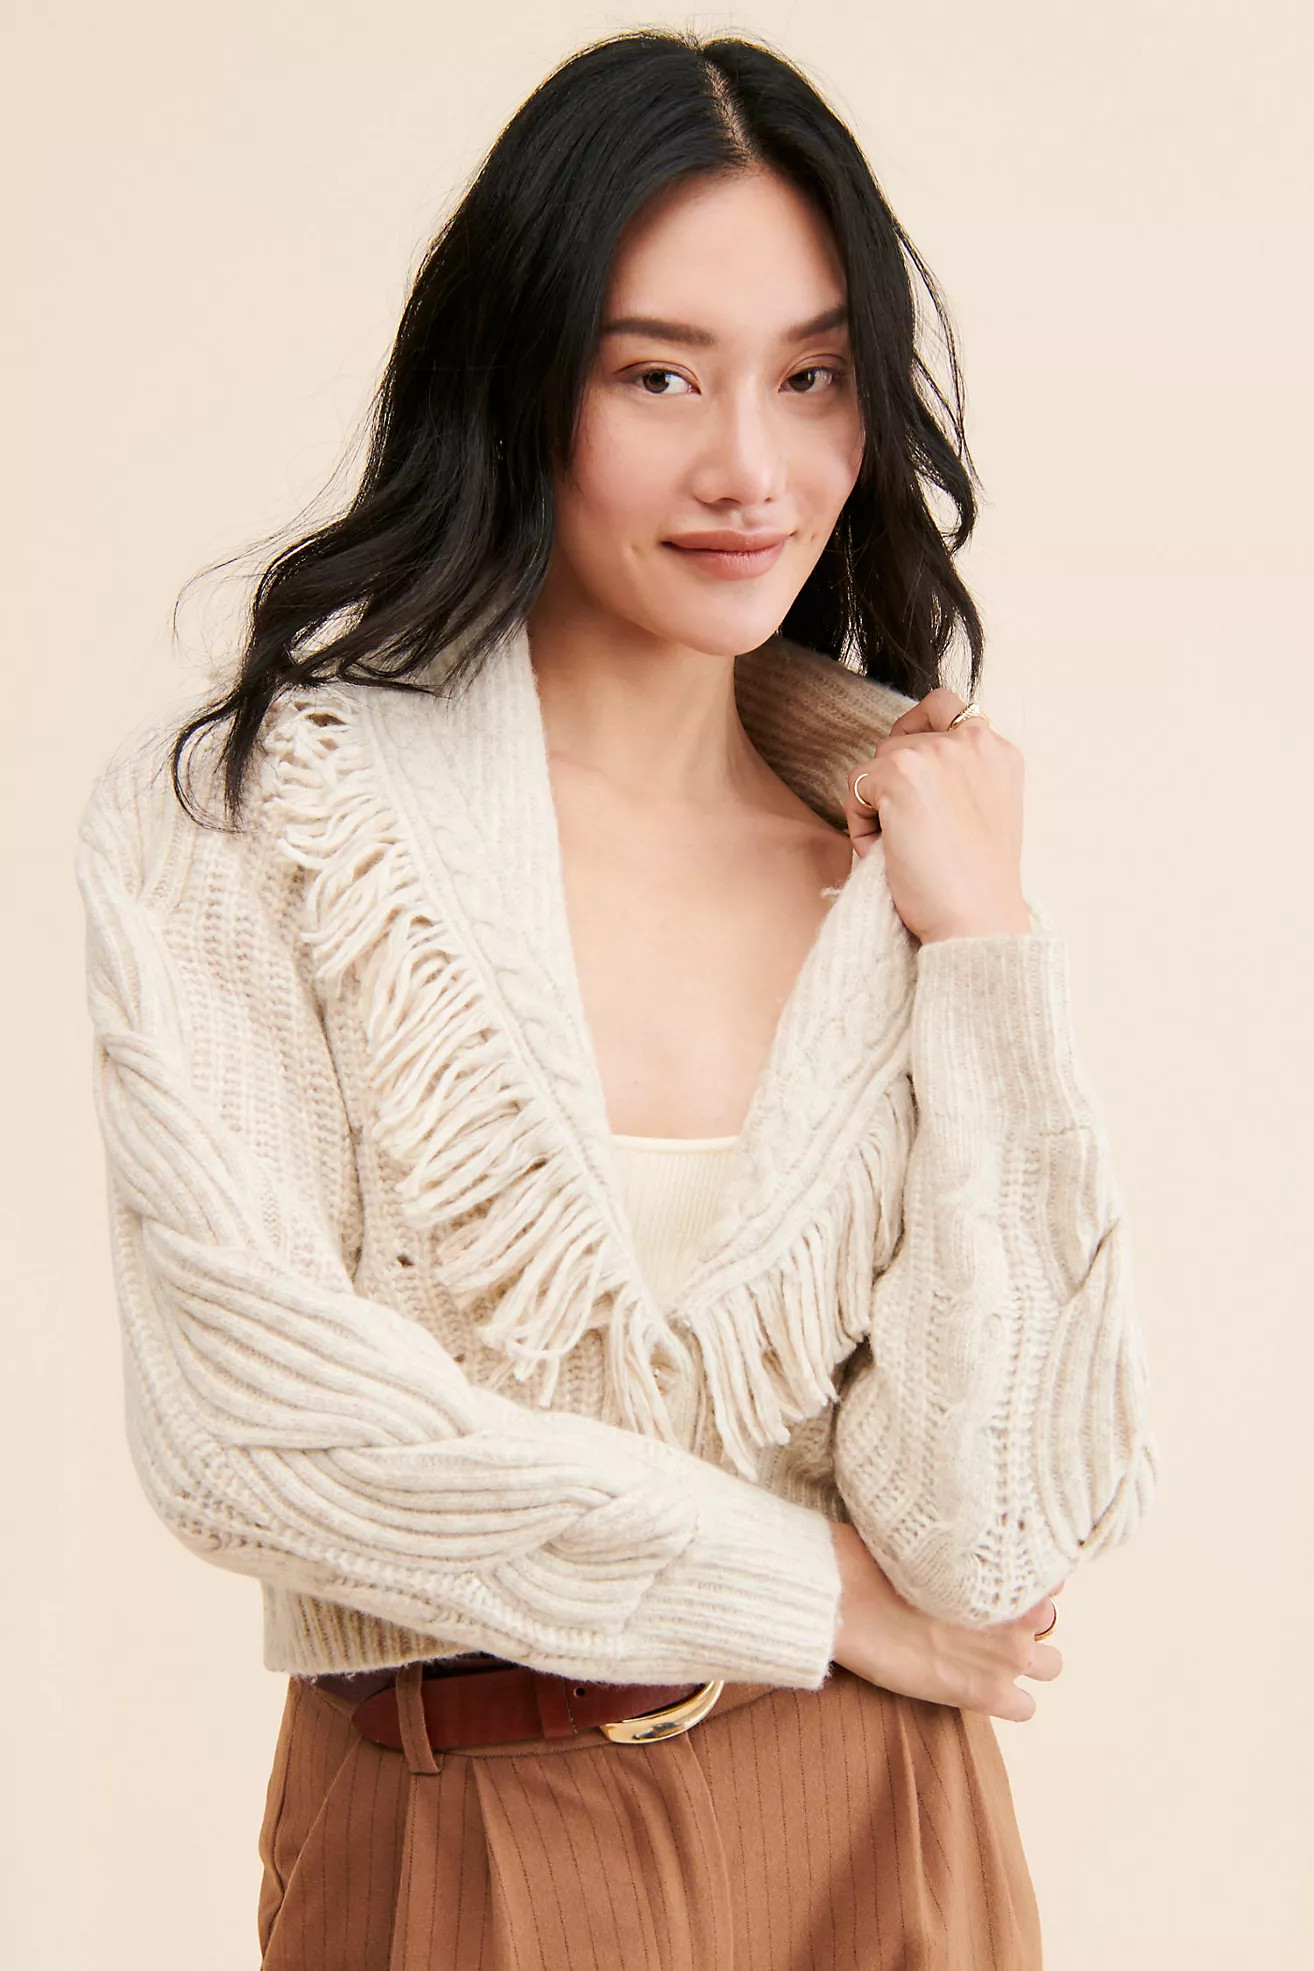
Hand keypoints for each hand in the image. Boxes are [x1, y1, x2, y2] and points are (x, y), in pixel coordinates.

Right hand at [829, 1521, 1062, 1722]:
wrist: (852, 1602)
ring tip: (988, 1657)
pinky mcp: (988, 1694)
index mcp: (1009, 1572)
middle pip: (1049, 1622)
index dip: (1021, 1588)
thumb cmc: (882, 1562)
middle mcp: (1019, 1612)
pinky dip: (1008, 1701)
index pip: (1049, 1581)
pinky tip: (977, 1687)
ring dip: (1026, 1663)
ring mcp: (1008, 1656)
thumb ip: (969, 1552)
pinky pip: (1026, 1708)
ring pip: (1051, 1666)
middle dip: (1025, 1624)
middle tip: (987, 1623)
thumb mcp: (935, 1543)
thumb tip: (970, 1550)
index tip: (998, 1590)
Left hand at [843, 687, 1029, 944]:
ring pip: (876, 764)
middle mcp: (974, 740)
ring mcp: (938, 752)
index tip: (912, 779)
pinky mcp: (902, 771)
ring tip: (903, 850)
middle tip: (911, 837)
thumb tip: (896, 761)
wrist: (976, 920)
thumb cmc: (974, 884)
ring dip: (877, 806)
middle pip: (900, 739)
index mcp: (999, 751)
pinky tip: (889, 853)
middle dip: (892, 785)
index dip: (917, 734)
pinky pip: (856, 786)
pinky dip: (860, 823)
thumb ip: (957, 775)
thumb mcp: (983, 812)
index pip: (945, 706)